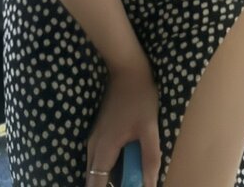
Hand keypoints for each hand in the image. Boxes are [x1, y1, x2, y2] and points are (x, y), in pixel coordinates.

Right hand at [85, 64, 160, 186]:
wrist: (127, 69)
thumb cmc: (140, 98)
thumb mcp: (150, 128)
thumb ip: (149, 159)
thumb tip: (150, 186)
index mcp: (104, 148)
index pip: (95, 184)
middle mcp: (93, 146)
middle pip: (94, 178)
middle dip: (108, 186)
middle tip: (130, 181)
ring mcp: (94, 137)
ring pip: (96, 168)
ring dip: (110, 176)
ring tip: (130, 174)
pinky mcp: (99, 131)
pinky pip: (100, 157)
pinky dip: (110, 165)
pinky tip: (127, 160)